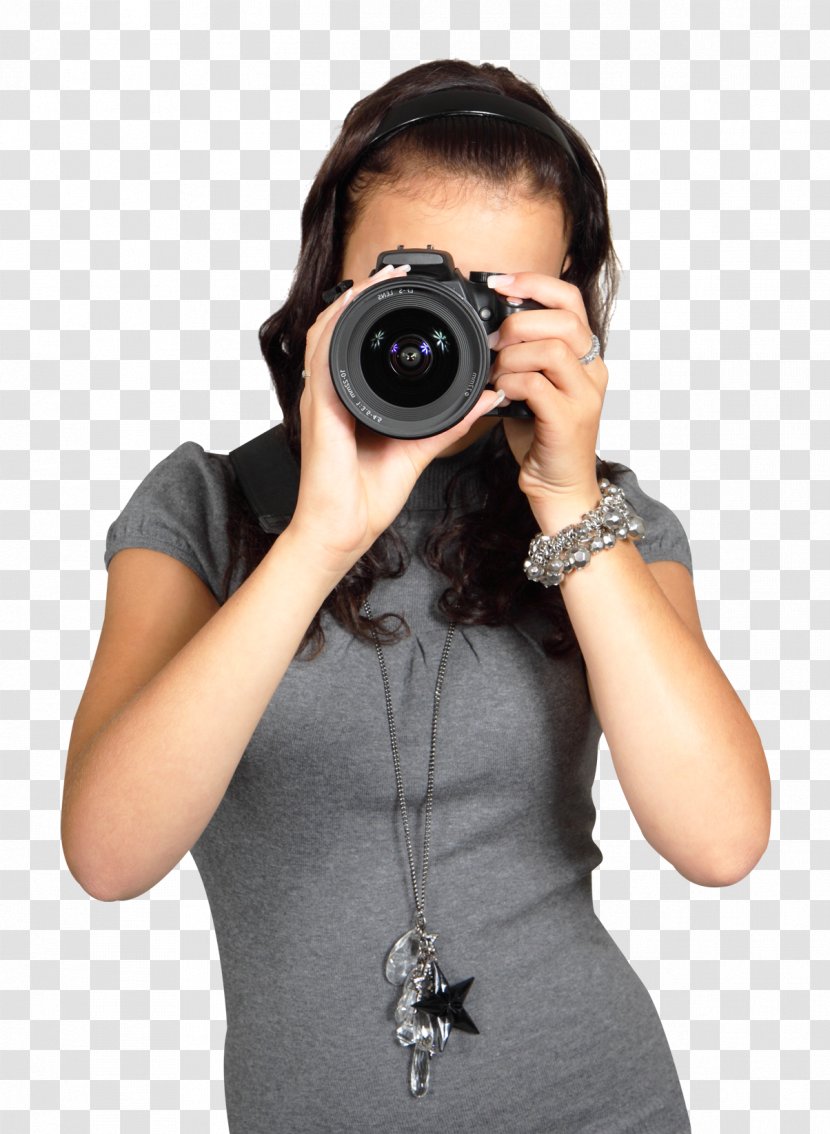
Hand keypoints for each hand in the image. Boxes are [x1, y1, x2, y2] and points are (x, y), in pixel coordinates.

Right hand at [289, 263, 505, 571]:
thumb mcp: (418, 450)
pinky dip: (336, 326)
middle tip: (396, 271)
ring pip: (327, 332)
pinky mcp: (318, 407)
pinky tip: (351, 305)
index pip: (364, 347)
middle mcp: (335, 393)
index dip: (380, 314)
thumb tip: (483, 400)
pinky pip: (322, 356)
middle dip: (365, 296)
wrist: (343, 530)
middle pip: (342, 329)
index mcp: (355, 400)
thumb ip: (448, 424)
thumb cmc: (368, 497)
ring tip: (379, 277)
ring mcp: (322, 398)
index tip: (409, 293)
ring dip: (351, 300)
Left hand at [488, 272, 606, 512]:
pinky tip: (500, 393)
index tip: (499, 282)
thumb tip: (490, 327)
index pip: (570, 299)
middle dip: (519, 322)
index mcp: (586, 356)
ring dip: (512, 355)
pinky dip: (511, 383)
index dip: (534, 283)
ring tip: (497, 373)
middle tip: (494, 342)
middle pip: (564, 319)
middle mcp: (593, 371)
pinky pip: (537, 384)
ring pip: (551, 349)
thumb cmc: (543, 437)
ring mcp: (585, 395)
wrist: (560, 486)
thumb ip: (523, 356)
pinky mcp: (569, 420)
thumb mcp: (534, 386)